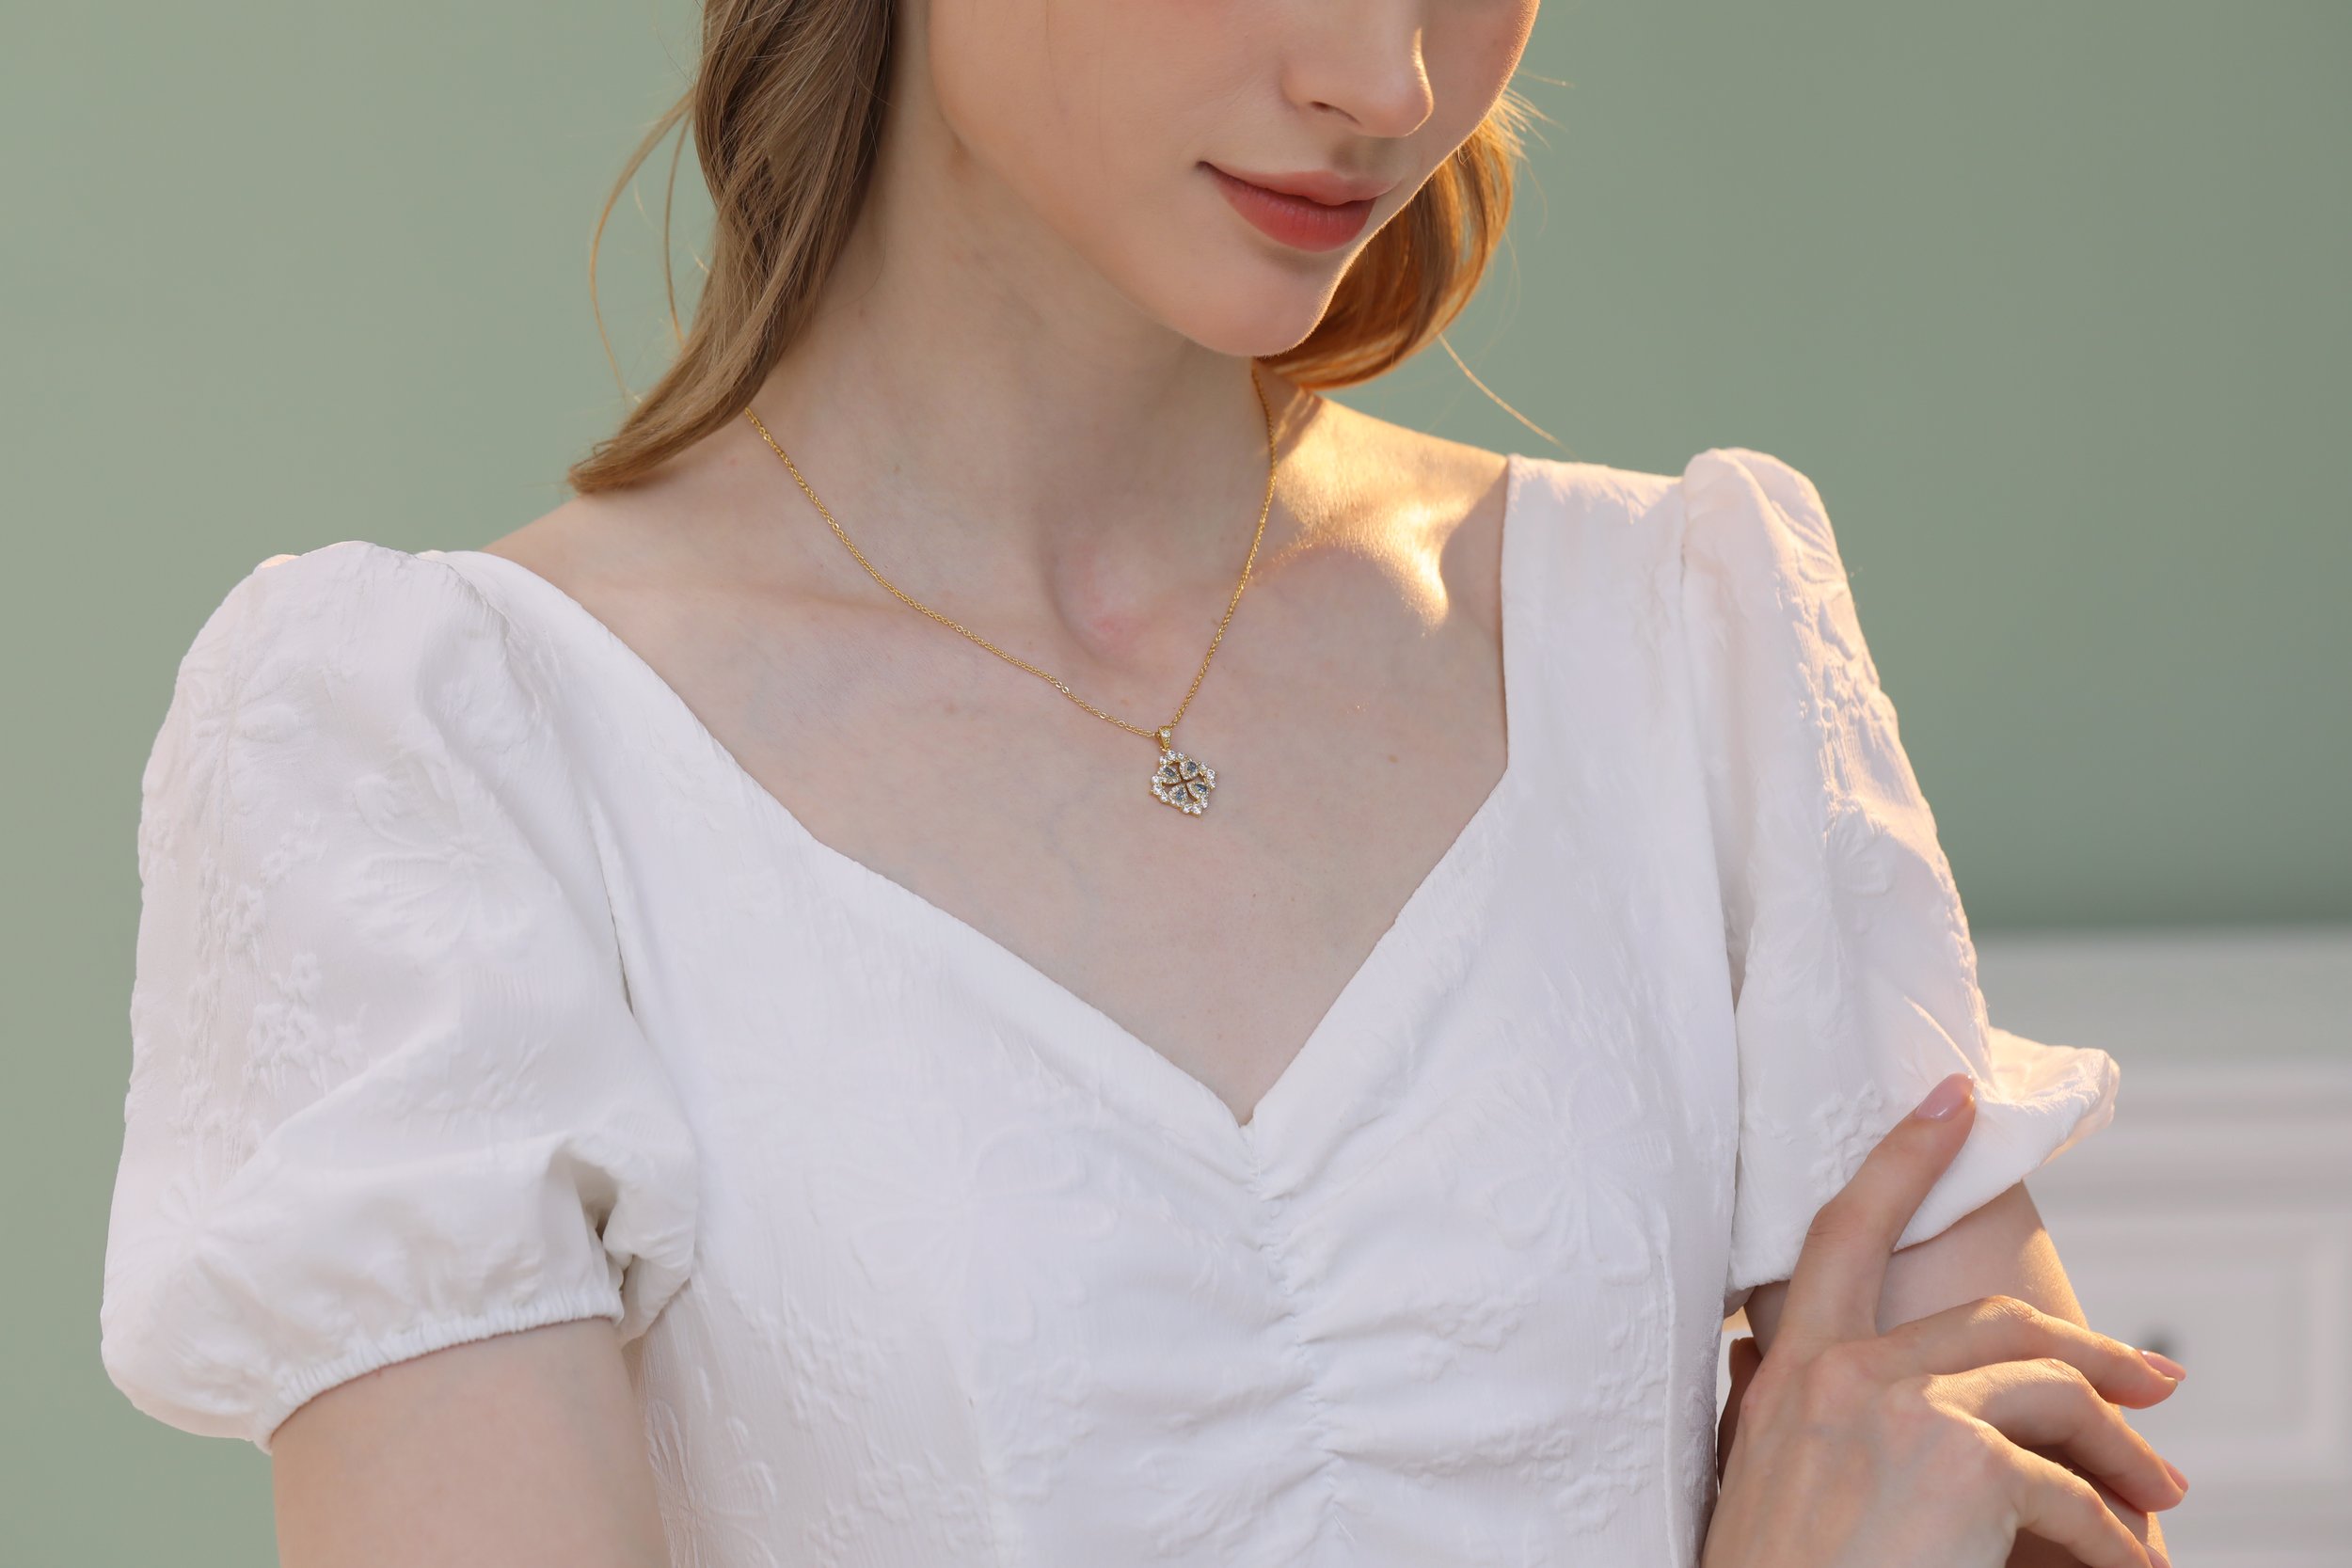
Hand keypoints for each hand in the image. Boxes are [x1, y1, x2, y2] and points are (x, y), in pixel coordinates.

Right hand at [1699, 1072, 2187, 1567]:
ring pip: (2049, 1389)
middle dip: (2089, 1350)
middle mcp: (1839, 1375)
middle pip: (1993, 1322)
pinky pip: (2072, 1494)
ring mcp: (1902, 1412)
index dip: (1902, 1157)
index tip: (1954, 1102)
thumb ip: (1756, 1404)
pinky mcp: (1963, 1467)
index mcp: (1786, 1376)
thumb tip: (1755, 1355)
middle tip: (2153, 1378)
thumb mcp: (1743, 1477)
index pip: (1844, 1234)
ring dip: (2123, 1446)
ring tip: (2160, 1492)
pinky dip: (2113, 1540)